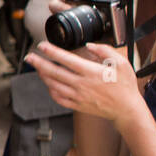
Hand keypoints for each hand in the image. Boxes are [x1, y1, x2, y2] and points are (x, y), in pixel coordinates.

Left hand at [25, 40, 142, 125]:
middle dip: (39, 63)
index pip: (66, 59)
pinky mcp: (77, 105)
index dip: (52, 52)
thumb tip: (89, 45)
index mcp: (91, 72)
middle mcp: (82, 85)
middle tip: (30, 56)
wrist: (126, 109)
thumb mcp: (121, 63)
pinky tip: (49, 84)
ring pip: (54, 85)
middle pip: (55, 72)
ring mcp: (78, 96)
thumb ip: (105, 51)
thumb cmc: (124, 86)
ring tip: (37, 67)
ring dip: (42, 76)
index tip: (42, 46)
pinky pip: (59, 98)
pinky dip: (50, 90)